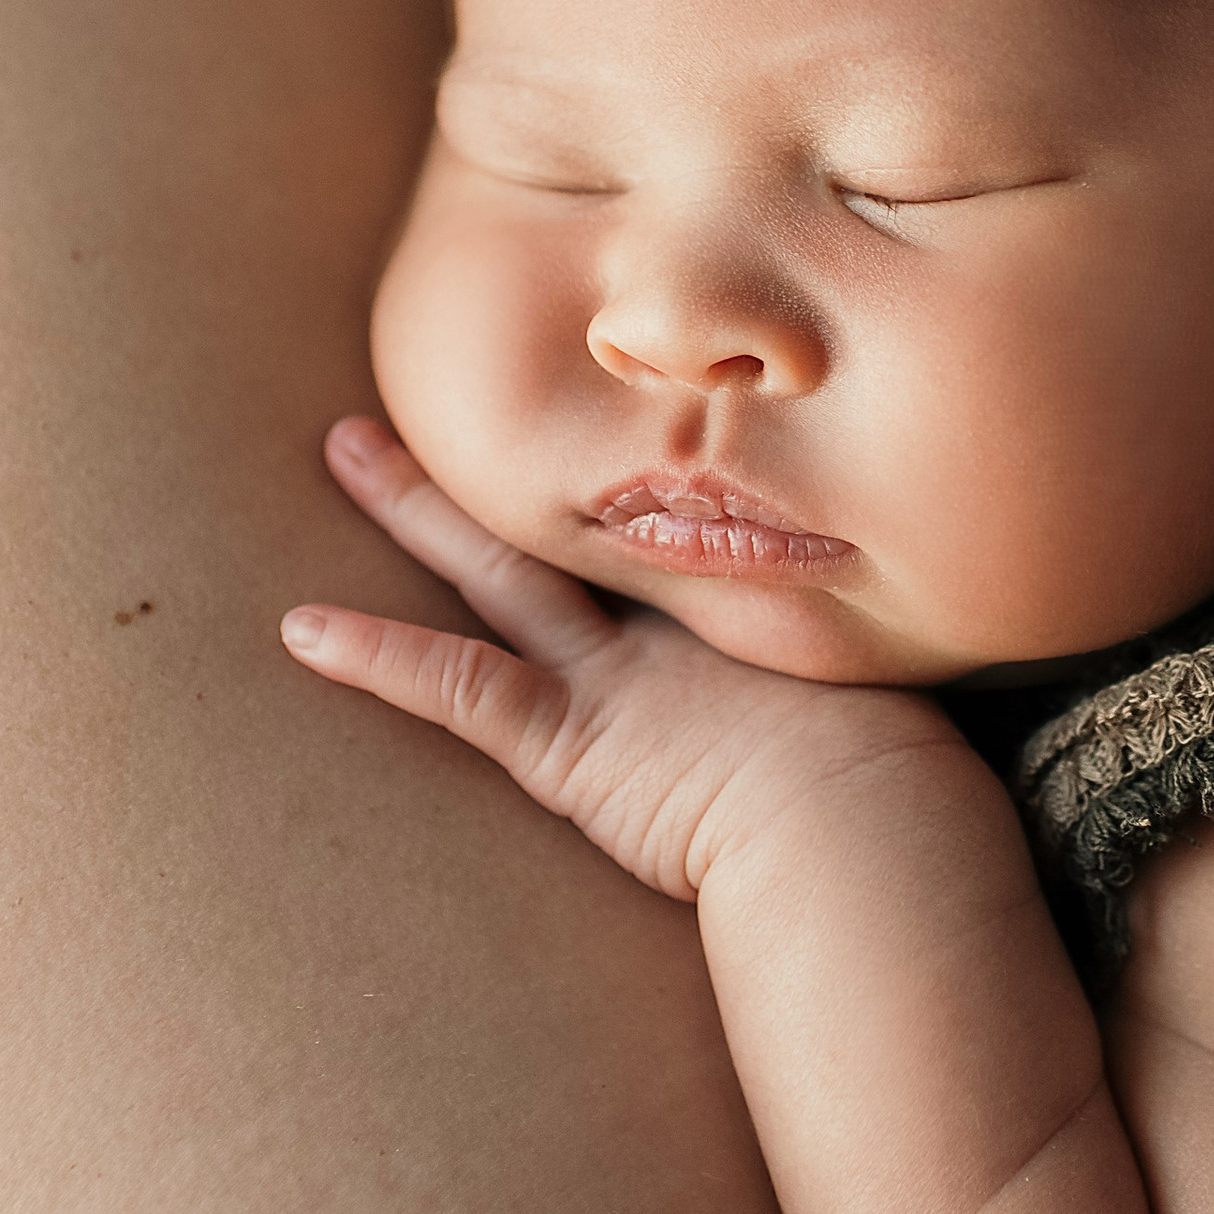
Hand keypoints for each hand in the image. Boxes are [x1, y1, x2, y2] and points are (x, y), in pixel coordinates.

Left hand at [286, 417, 938, 902]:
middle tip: (445, 382)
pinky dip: (378, 658)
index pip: (667, 524)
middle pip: (572, 514)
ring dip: (416, 507)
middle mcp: (674, 627)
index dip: (622, 468)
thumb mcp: (881, 706)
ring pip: (496, 569)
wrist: (872, 831)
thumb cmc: (893, 793)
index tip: (588, 414)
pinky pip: (457, 689)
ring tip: (344, 448)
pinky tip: (300, 634)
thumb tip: (913, 657)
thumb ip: (867, 676)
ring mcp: (615, 678)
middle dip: (509, 451)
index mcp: (745, 613)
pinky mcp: (571, 745)